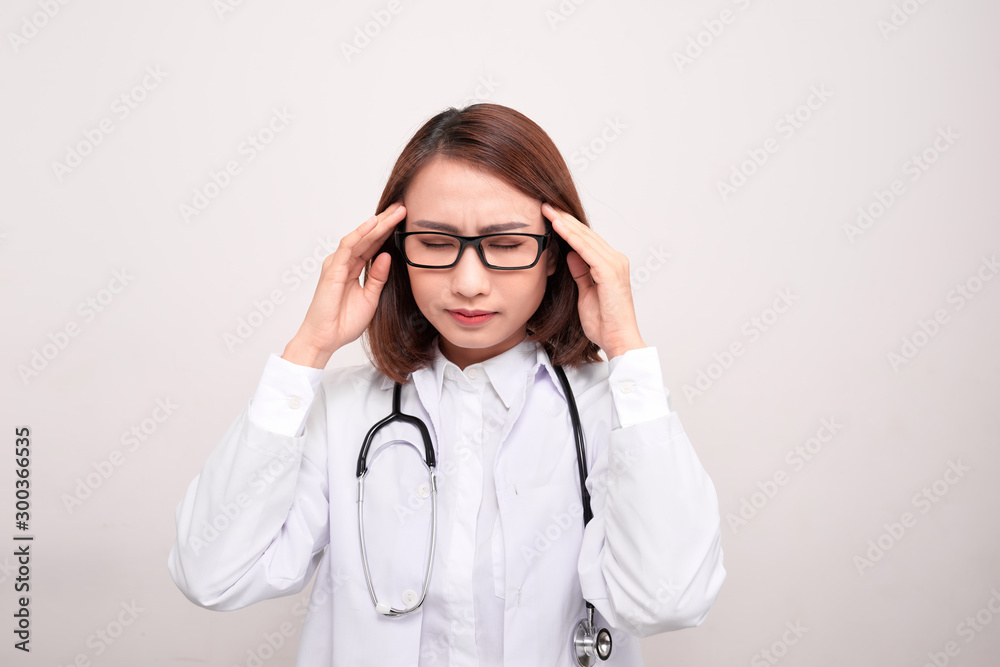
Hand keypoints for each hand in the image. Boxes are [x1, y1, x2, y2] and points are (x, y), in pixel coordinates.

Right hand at [283, 203, 405, 367]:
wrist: (326, 339)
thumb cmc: (343, 322)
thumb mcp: (371, 297)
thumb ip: (378, 276)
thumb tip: (387, 255)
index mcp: (352, 268)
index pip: (373, 245)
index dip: (388, 232)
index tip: (405, 220)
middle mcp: (344, 262)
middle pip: (368, 237)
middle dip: (386, 222)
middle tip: (403, 207)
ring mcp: (337, 263)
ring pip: (360, 237)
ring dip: (378, 223)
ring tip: (396, 211)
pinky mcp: (333, 268)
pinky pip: (348, 246)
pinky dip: (361, 233)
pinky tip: (374, 223)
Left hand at [542, 202, 645, 357]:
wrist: (618, 340)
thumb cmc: (604, 323)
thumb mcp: (586, 294)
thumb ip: (581, 273)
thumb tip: (571, 255)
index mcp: (610, 265)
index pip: (586, 240)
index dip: (568, 227)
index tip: (550, 216)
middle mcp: (615, 260)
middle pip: (586, 234)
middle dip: (564, 218)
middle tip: (545, 204)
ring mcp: (614, 264)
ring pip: (586, 238)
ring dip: (565, 223)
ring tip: (548, 210)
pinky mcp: (610, 271)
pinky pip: (587, 249)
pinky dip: (572, 237)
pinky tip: (558, 227)